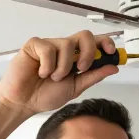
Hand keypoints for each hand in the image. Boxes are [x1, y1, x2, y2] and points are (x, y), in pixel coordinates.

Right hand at [0, 31, 118, 114]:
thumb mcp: (76, 87)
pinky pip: (48, 49)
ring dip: (63, 67)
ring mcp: (49, 45)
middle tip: (81, 68)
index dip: (105, 42)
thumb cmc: (46, 94)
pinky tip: (40, 73)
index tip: (111, 51)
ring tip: (53, 78)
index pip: (94, 42)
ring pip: (67, 44)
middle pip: (85, 35)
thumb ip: (93, 76)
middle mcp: (64, 48)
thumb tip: (114, 67)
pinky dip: (48, 65)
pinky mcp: (34, 45)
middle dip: (88, 52)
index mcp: (77, 57)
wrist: (24, 102)